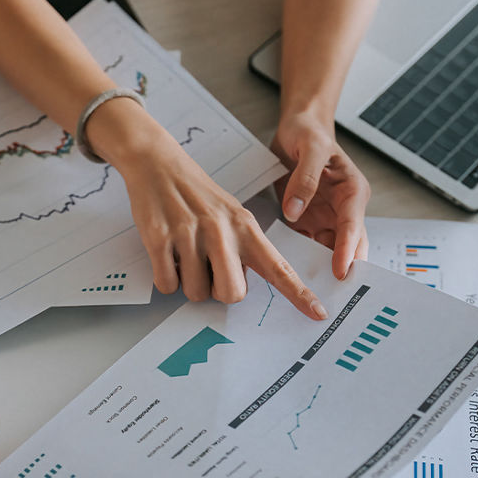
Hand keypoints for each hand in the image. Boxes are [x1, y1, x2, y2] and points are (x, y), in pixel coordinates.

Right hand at [87, 99, 327, 319]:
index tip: (319, 314)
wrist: (158, 163)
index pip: (278, 267)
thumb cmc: (196, 194)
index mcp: (245, 226)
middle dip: (217, 291)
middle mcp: (221, 231)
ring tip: (183, 254)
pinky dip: (166, 279)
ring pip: (195, 292)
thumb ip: (242, 249)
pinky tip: (166, 254)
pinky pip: (167, 284)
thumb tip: (238, 287)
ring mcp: (189, 235)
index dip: (299, 294)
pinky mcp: (159, 238)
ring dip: (188, 283)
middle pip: (231, 294)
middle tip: (208, 269)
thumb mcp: (231, 214)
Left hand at [271, 110, 370, 279]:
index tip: (341, 272)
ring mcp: (327, 217)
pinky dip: (301, 261)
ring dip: (321, 270)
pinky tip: (291, 277)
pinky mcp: (309, 220)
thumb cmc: (309, 133)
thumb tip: (295, 212)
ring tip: (312, 295)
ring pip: (327, 251)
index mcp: (352, 191)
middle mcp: (343, 209)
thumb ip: (305, 180)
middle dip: (342, 270)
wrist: (298, 127)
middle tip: (333, 297)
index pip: (352, 226)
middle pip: (347, 246)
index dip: (347, 250)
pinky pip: (307, 244)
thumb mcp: (310, 148)